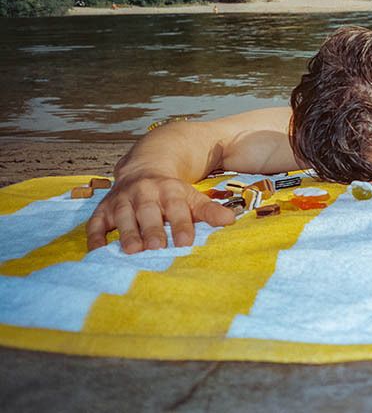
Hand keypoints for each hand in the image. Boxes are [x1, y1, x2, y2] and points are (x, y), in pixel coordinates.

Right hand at [86, 173, 235, 252]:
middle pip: (148, 212)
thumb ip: (209, 211)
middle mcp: (144, 193)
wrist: (143, 167)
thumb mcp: (192, 197)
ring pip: (123, 216)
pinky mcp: (103, 208)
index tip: (185, 242)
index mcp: (168, 190)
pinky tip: (97, 251)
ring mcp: (122, 199)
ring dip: (127, 232)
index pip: (176, 208)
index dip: (181, 224)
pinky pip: (96, 222)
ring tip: (131, 251)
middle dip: (152, 229)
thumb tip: (230, 220)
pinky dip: (95, 236)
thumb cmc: (171, 192)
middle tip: (156, 247)